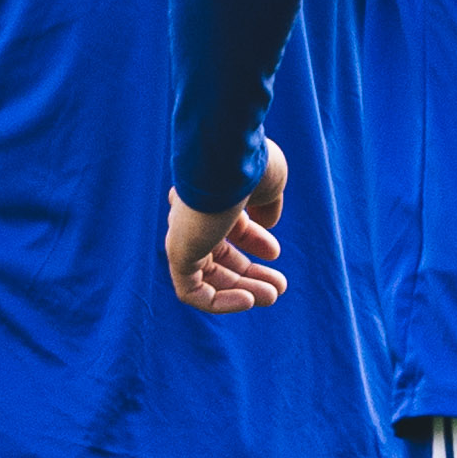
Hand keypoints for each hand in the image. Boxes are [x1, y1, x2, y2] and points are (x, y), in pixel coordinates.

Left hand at [160, 141, 290, 312]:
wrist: (227, 156)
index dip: (254, 243)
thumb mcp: (267, 186)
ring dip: (242, 291)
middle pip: (218, 258)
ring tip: (272, 296)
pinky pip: (192, 291)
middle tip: (279, 288)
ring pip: (207, 277)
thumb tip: (267, 225)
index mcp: (211, 198)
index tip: (275, 253)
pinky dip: (219, 301)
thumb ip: (267, 206)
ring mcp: (182, 236)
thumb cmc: (249, 166)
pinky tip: (248, 300)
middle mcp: (192, 218)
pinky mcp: (177, 254)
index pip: (229, 228)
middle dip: (250, 275)